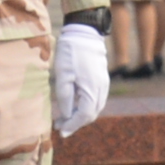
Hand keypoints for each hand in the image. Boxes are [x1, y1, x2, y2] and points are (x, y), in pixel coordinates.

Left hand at [50, 21, 109, 140]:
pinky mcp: (102, 79)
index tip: (60, 131)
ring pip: (95, 107)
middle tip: (60, 125)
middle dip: (76, 122)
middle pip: (91, 114)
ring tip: (66, 117)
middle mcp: (101, 90)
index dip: (72, 126)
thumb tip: (66, 115)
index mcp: (92, 91)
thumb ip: (65, 98)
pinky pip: (96, 99)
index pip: (84, 116)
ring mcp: (104, 84)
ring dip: (81, 115)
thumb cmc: (71, 53)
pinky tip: (74, 104)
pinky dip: (86, 106)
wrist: (85, 33)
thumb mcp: (63, 76)